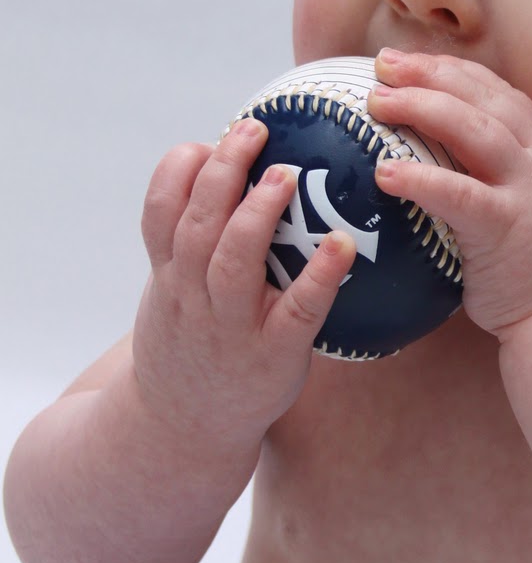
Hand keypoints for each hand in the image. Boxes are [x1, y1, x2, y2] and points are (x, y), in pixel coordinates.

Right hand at [133, 120, 356, 450]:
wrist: (180, 432)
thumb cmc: (191, 347)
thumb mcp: (173, 295)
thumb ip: (193, 244)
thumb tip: (233, 172)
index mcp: (168, 275)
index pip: (159, 212)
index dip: (179, 172)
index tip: (206, 141)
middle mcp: (192, 297)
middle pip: (196, 225)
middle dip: (222, 172)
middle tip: (254, 130)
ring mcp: (230, 328)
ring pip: (232, 262)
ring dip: (256, 214)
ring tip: (286, 174)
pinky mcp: (272, 356)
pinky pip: (296, 312)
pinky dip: (319, 277)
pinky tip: (342, 246)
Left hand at [367, 51, 531, 338]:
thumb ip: (504, 181)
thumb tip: (449, 169)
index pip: (499, 92)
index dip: (454, 70)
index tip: (413, 61)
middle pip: (482, 97)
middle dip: (430, 73)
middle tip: (382, 66)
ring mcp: (528, 191)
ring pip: (474, 130)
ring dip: (422, 108)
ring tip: (376, 102)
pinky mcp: (507, 227)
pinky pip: (459, 194)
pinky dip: (421, 178)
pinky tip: (383, 173)